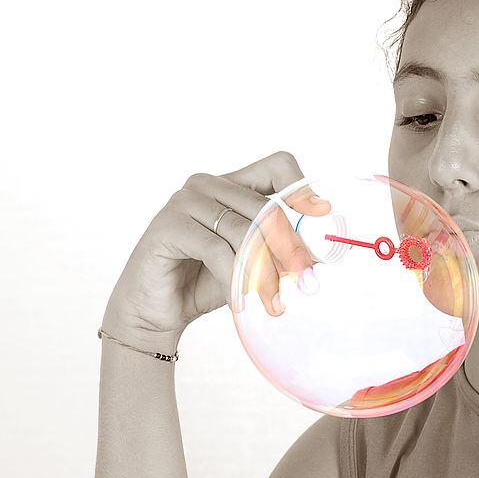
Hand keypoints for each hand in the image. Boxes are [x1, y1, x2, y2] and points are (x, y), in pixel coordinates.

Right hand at [102, 151, 330, 350]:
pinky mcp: (168, 225)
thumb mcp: (250, 263)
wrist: (156, 312)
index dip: (302, 189)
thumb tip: (316, 256)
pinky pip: (217, 250)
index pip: (277, 166)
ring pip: (244, 231)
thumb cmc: (204, 283)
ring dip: (264, 272)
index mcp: (231, 185)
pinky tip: (240, 302)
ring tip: (274, 303)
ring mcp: (185, 201)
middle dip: (289, 249)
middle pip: (266, 207)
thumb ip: (277, 250)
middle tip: (304, 281)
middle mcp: (207, 185)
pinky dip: (234, 279)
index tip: (322, 216)